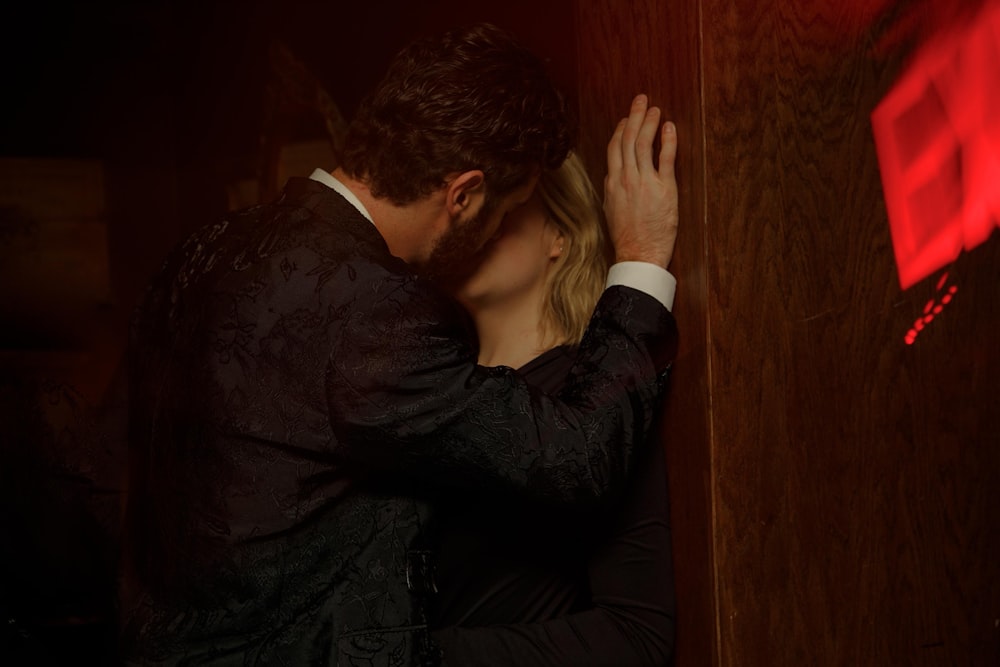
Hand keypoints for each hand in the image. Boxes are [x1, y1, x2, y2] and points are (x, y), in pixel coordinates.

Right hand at [603, 94, 678, 267]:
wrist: (638, 254)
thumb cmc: (626, 237)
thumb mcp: (611, 210)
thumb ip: (613, 190)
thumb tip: (613, 176)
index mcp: (612, 183)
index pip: (615, 148)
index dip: (621, 130)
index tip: (627, 118)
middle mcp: (626, 178)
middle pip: (628, 139)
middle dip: (634, 116)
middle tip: (641, 100)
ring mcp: (644, 182)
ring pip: (644, 143)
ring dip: (650, 122)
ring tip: (655, 109)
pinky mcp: (664, 188)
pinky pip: (665, 158)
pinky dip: (668, 140)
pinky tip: (670, 127)